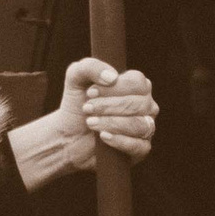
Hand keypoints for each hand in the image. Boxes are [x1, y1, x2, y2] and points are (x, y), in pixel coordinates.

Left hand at [10, 57, 157, 182]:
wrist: (68, 134)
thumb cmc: (77, 103)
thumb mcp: (76, 78)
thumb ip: (90, 67)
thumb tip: (112, 77)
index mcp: (136, 86)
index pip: (138, 82)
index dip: (114, 88)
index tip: (90, 92)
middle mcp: (146, 105)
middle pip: (139, 104)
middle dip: (109, 106)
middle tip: (87, 108)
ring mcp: (145, 127)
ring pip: (140, 125)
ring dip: (112, 123)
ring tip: (91, 122)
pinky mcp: (140, 149)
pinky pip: (140, 146)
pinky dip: (120, 141)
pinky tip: (103, 137)